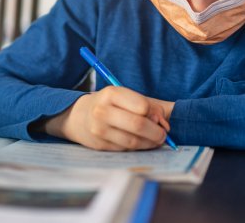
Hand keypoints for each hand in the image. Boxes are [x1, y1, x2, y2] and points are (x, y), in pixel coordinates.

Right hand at [43, 86, 170, 150]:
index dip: (155, 115)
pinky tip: (140, 143)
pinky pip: (126, 150)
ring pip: (133, 141)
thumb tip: (164, 124)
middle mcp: (102, 111)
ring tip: (155, 140)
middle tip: (163, 135)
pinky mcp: (100, 145)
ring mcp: (99, 129)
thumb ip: (148, 106)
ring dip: (149, 143)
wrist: (80, 116)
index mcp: (111, 93)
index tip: (159, 118)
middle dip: (156, 132)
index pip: (142, 106)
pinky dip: (138, 148)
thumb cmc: (111, 104)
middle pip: (138, 125)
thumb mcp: (126, 97)